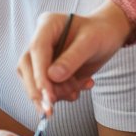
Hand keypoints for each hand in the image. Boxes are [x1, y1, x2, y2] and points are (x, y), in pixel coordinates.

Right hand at [17, 2, 133, 111]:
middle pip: (27, 67)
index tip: (48, 95)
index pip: (36, 50)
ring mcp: (43, 56)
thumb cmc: (101, 33)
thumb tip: (52, 77)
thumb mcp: (91, 42)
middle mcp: (40, 40)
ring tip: (79, 88)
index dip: (39, 74)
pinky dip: (63, 94)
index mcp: (47, 25)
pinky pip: (48, 87)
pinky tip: (83, 85)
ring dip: (56, 93)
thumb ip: (73, 58)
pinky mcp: (48, 70)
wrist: (107, 36)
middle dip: (41, 90)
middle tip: (51, 109)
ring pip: (35, 81)